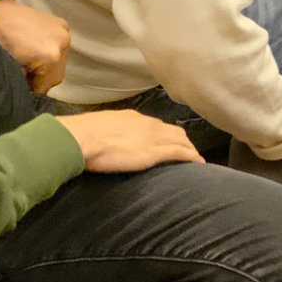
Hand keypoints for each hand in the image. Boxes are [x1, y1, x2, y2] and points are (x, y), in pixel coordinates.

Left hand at [0, 0, 70, 95]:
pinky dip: (53, 50)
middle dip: (42, 78)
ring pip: (61, 62)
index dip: (33, 89)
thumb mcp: (12, 68)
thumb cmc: (0, 41)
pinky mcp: (63, 25)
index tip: (24, 84)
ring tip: (33, 59)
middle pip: (57, 76)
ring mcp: (65, 33)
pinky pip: (61, 46)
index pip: (46, 87)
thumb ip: (25, 82)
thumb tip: (31, 89)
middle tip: (27, 73)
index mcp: (51, 58)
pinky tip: (39, 47)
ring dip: (49, 64)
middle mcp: (63, 45)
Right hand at [61, 110, 203, 171]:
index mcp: (132, 118)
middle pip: (172, 130)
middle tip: (188, 149)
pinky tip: (199, 163)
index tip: (167, 139)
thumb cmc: (82, 135)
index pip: (154, 124)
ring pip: (180, 140)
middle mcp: (146, 124)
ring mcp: (152, 137)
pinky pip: (181, 153)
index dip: (164, 133)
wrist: (82, 138)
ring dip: (190, 148)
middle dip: (182, 140)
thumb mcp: (97, 128)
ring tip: (196, 158)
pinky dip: (192, 157)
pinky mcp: (154, 152)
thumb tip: (102, 139)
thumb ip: (107, 132)